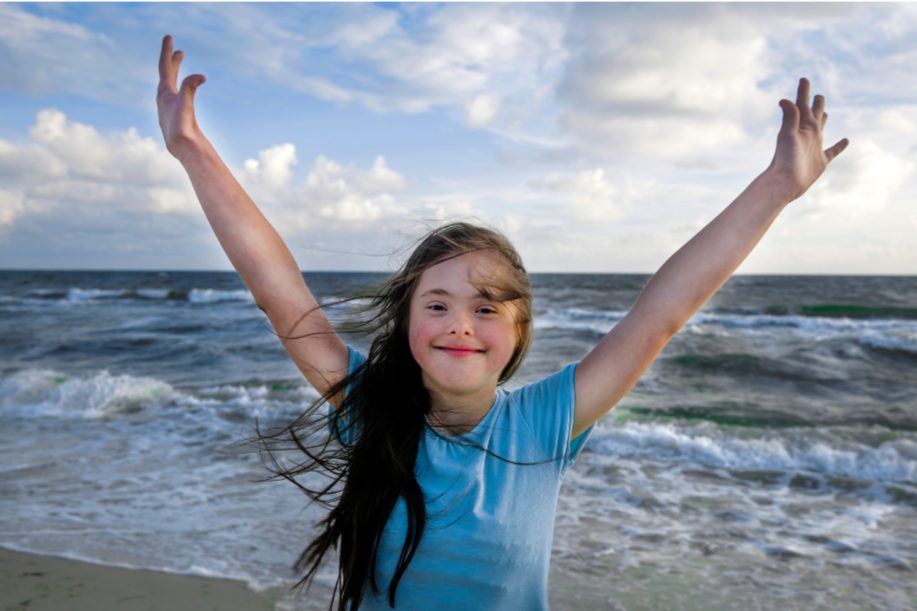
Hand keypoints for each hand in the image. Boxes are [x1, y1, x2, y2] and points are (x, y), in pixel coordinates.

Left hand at [157, 35, 206, 159]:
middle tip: (178, 49)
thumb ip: (190, 88)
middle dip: (172, 59)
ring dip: (176, 70)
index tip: (169, 37)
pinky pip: (178, 92)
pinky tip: (183, 88)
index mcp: (164, 93)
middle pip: (167, 73)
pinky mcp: (177, 113)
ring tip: (180, 62)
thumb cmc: (181, 129)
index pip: (164, 67)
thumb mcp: (185, 106)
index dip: (167, 51)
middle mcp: (165, 98)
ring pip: (172, 82)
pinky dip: (181, 84)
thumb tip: (200, 76)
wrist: (181, 149)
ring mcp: (170, 106)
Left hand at [768, 78, 848, 201]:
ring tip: (826, 112)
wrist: (784, 183)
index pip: (802, 105)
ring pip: (821, 129)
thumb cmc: (784, 160)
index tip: (804, 78)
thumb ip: (789, 117)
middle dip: (815, 103)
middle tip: (817, 94)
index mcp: (801, 126)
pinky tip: (846, 140)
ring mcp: (814, 148)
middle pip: (813, 114)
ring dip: (823, 120)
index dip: (803, 92)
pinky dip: (839, 146)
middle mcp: (808, 135)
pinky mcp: (820, 162)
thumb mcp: (787, 135)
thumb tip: (783, 100)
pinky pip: (832, 151)